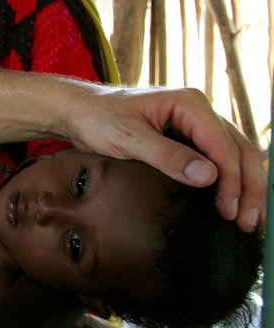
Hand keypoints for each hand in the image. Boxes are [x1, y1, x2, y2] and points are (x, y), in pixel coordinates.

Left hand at [63, 85, 264, 231]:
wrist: (78, 112)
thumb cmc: (98, 118)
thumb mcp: (128, 138)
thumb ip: (167, 156)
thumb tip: (209, 176)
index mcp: (190, 104)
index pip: (223, 146)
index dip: (232, 181)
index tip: (229, 211)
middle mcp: (200, 112)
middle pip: (240, 151)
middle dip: (249, 189)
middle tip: (248, 224)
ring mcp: (196, 126)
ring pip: (236, 157)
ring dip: (245, 188)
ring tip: (247, 221)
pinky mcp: (189, 139)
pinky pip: (218, 161)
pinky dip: (229, 183)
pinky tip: (230, 206)